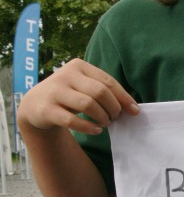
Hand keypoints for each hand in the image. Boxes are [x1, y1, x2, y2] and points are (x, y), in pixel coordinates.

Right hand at [17, 58, 138, 135]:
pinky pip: (72, 120)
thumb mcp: (83, 86)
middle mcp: (66, 75)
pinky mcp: (47, 109)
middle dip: (113, 107)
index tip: (134, 111)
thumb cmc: (68, 94)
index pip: (108, 81)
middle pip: (100, 92)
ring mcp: (55, 91)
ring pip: (88, 104)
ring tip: (106, 123)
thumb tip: (133, 108)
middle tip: (115, 118)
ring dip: (102, 117)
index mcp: (79, 66)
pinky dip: (88, 127)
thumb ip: (104, 92)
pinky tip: (96, 130)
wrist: (35, 104)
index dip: (124, 97)